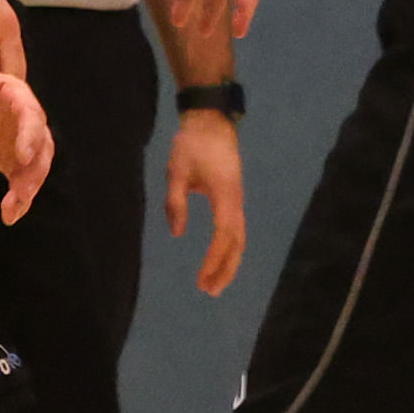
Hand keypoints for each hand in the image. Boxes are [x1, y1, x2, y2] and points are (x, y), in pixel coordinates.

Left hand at [0, 60, 50, 219]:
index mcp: (13, 93)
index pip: (30, 113)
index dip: (29, 135)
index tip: (21, 157)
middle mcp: (24, 117)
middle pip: (40, 144)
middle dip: (34, 169)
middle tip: (23, 192)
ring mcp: (19, 139)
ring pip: (35, 166)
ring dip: (28, 188)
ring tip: (12, 209)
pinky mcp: (9, 160)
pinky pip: (20, 180)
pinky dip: (18, 198)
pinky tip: (10, 216)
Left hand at [162, 104, 246, 294]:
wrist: (211, 121)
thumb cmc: (192, 143)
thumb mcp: (176, 170)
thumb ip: (175, 202)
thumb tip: (178, 233)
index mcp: (225, 195)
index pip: (223, 235)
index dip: (214, 259)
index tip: (202, 278)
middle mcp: (236, 201)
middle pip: (237, 243)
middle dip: (225, 269)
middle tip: (209, 291)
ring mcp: (237, 200)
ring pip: (238, 238)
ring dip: (228, 262)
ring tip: (212, 283)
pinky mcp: (233, 198)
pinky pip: (234, 230)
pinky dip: (229, 249)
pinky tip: (218, 260)